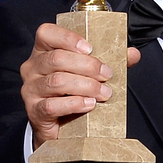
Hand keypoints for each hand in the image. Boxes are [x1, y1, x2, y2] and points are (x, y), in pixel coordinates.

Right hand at [20, 22, 139, 148]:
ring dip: (86, 86)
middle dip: (88, 66)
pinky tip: (89, 105)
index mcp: (43, 52)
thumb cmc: (72, 95)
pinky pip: (52, 105)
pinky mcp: (34, 111)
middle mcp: (32, 68)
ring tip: (103, 93)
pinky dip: (74, 104)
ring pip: (57, 81)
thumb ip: (109, 61)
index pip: (47, 33)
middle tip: (107, 75)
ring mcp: (30, 90)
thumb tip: (132, 53)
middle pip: (57, 58)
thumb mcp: (89, 74)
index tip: (90, 48)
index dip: (68, 37)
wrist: (58, 130)